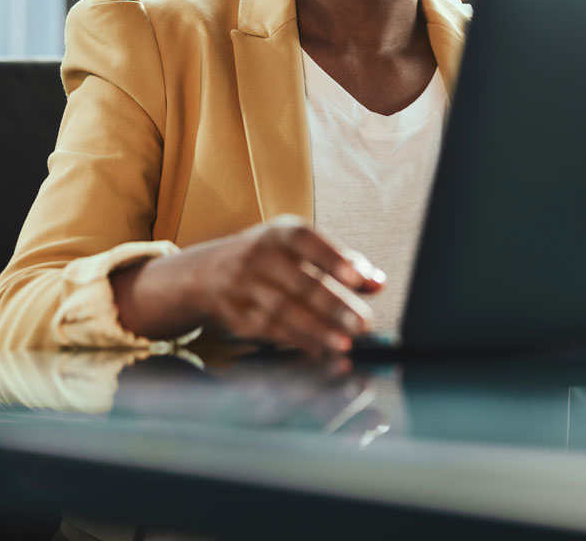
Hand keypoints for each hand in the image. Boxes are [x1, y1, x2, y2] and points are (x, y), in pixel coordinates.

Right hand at [113, 216, 382, 354]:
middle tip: (363, 323)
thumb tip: (377, 282)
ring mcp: (243, 287)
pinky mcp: (236, 315)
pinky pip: (270, 331)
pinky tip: (321, 351)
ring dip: (317, 330)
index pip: (305, 241)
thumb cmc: (270, 258)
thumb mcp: (301, 250)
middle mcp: (257, 256)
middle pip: (299, 283)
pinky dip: (298, 342)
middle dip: (334, 305)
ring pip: (284, 311)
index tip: (357, 277)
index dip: (331, 258)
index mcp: (279, 234)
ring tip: (346, 344)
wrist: (208, 272)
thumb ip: (343, 264)